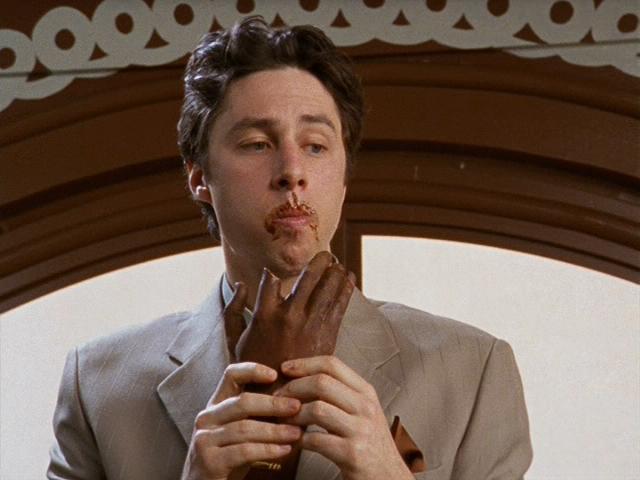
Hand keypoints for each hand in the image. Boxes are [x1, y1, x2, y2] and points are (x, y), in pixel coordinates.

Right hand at [181, 362, 301, 479]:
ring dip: (275, 430)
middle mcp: (207, 417)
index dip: (253, 370)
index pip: (231, 375)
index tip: (276, 374)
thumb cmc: (230, 457)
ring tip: (296, 433)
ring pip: (245, 428)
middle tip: (297, 407)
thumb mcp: (241, 431)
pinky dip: (267, 450)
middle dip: (274, 404)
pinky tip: (284, 450)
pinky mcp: (208, 460)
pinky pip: (243, 451)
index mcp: (216, 405)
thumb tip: (296, 401)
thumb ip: (258, 415)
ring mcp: (204, 439)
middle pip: (242, 402)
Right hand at [235, 251, 354, 391]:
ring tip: (339, 263)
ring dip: (335, 271)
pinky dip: (346, 288)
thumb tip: (241, 284)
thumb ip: (232, 311)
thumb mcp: (234, 342)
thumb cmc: (253, 372)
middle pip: (307, 276)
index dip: (276, 271)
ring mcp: (309, 324)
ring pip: (327, 286)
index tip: (282, 266)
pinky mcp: (326, 334)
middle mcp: (287, 315)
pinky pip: (340, 304)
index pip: (270, 280)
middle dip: (319, 261)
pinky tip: (349, 279)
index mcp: (263, 314)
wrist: (278, 401)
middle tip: (326, 255)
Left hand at [275, 356, 413, 479]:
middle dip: (293, 388)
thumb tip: (303, 377)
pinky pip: (316, 440)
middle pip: (321, 382)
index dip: (304, 364)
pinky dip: (299, 440)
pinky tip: (295, 442)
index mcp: (365, 391)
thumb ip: (340, 393)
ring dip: (293, 415)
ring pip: (317, 409)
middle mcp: (365, 406)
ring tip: (283, 422)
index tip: (285, 369)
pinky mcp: (352, 454)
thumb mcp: (363, 411)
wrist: (389, 477)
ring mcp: (360, 430)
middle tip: (277, 398)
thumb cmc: (370, 443)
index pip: (332, 364)